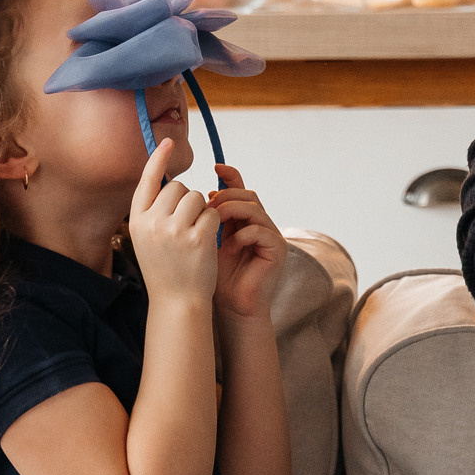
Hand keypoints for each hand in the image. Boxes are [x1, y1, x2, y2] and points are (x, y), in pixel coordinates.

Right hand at [127, 138, 219, 306]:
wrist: (177, 302)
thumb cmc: (165, 269)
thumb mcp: (148, 239)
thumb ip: (155, 212)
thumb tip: (172, 184)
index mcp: (137, 220)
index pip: (147, 181)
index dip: (157, 159)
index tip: (167, 142)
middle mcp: (152, 222)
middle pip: (178, 187)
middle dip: (188, 200)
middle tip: (186, 226)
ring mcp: (174, 230)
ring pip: (198, 197)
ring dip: (203, 210)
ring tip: (195, 235)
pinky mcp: (197, 238)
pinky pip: (213, 212)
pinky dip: (214, 222)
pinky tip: (206, 241)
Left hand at [208, 165, 283, 321]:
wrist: (232, 307)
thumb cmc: (216, 278)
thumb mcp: (207, 241)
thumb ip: (207, 219)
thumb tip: (196, 194)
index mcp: (244, 221)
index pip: (240, 190)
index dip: (230, 176)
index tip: (215, 167)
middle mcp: (261, 224)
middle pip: (248, 194)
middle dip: (226, 195)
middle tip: (208, 205)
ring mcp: (272, 236)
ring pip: (254, 208)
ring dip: (231, 211)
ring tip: (215, 223)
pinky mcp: (277, 249)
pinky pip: (260, 230)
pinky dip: (242, 235)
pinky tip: (228, 248)